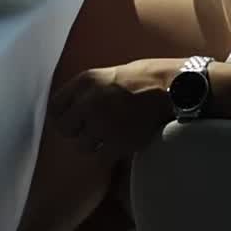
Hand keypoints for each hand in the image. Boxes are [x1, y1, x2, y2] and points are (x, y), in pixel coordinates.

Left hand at [48, 58, 182, 159]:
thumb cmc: (148, 77)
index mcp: (85, 81)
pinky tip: (122, 144)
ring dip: (95, 145)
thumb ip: (91, 90)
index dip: (63, 116)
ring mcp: (102, 123)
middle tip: (94, 131)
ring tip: (112, 137)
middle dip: (78, 132)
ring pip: (82, 146)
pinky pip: (101, 157)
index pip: (55, 107)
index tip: (74, 121)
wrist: (175, 87)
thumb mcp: (112, 74)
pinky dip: (109, 154)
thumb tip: (76, 108)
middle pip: (65, 129)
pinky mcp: (117, 141)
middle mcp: (88, 102)